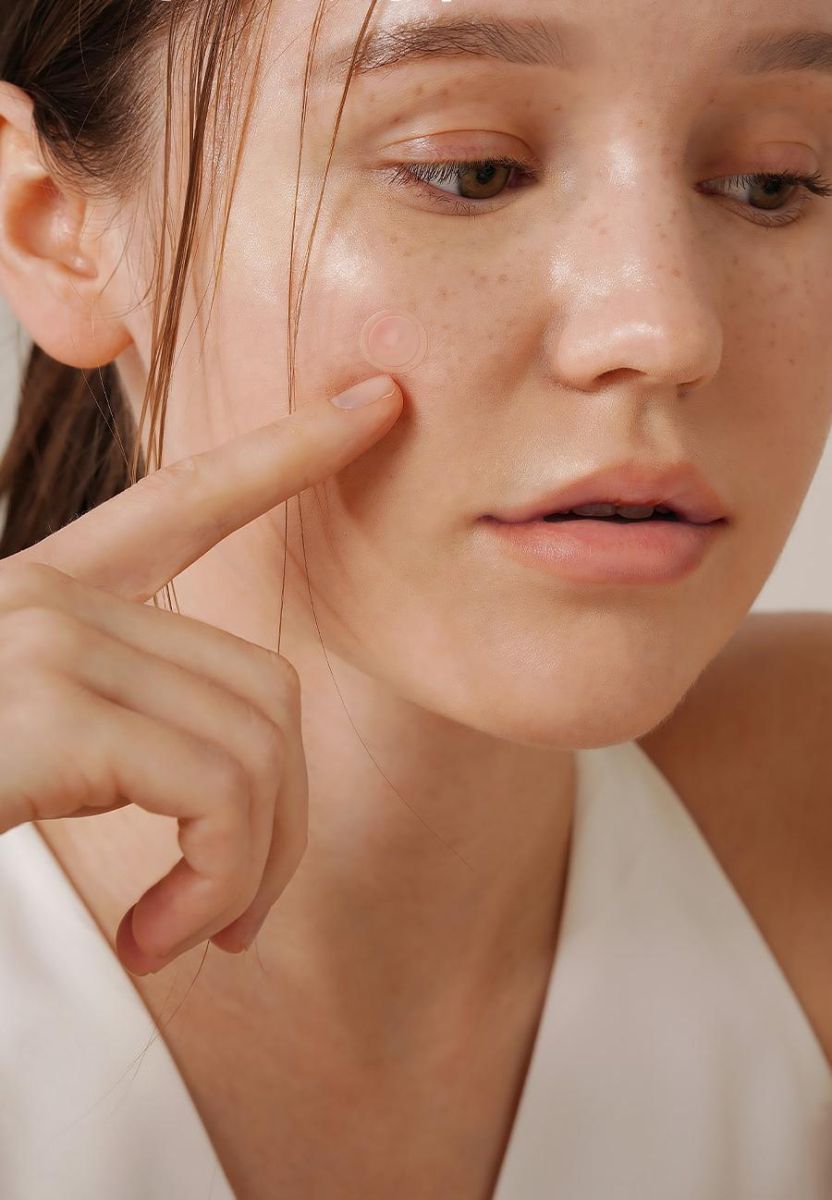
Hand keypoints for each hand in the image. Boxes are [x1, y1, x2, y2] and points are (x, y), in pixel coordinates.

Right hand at [0, 374, 401, 973]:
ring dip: (249, 868)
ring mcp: (45, 639)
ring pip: (259, 743)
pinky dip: (219, 881)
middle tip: (234, 910)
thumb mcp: (19, 741)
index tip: (373, 407)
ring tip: (189, 933)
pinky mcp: (49, 703)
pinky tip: (163, 935)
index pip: (186, 499)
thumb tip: (229, 778)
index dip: (287, 452)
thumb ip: (109, 718)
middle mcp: (46, 597)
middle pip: (264, 685)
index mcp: (43, 596)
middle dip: (281, 821)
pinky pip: (220, 791)